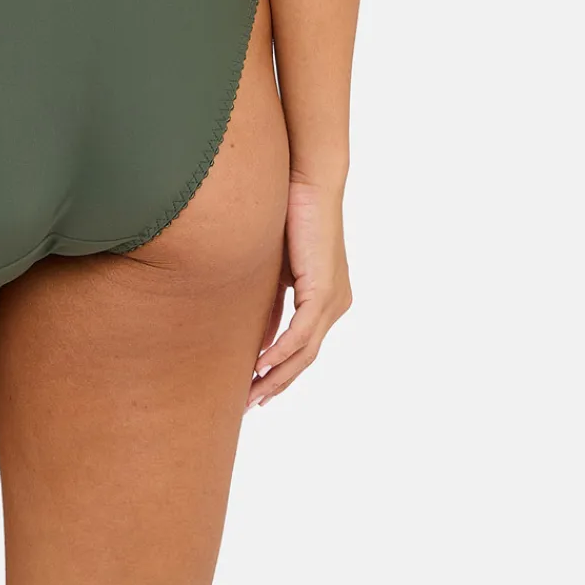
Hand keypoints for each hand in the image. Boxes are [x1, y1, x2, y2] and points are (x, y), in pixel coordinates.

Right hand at [245, 174, 351, 410]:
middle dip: (276, 384)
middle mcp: (335, 304)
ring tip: (251, 394)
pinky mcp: (323, 290)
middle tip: (248, 405)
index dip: (279, 372)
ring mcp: (332, 300)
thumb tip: (258, 341)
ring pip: (304, 352)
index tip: (254, 390)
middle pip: (304, 358)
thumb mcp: (275, 269)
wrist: (307, 179)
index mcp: (326, 298)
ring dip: (276, 376)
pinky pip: (301, 333)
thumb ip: (270, 304)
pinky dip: (280, 352)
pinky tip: (260, 365)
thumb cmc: (290, 213)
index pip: (302, 347)